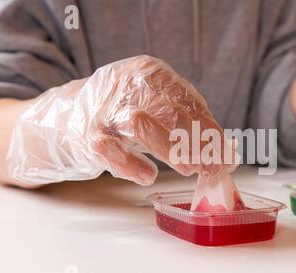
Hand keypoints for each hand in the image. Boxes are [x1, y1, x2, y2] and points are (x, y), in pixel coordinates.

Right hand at [7, 55, 233, 185]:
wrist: (70, 116)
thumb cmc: (124, 113)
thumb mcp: (156, 107)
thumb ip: (189, 125)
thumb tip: (225, 152)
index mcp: (150, 73)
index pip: (189, 101)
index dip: (211, 130)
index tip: (225, 155)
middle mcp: (128, 85)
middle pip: (171, 113)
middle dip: (197, 143)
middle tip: (212, 167)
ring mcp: (106, 110)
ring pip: (141, 125)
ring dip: (170, 149)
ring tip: (189, 168)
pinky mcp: (89, 135)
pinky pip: (110, 150)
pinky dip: (132, 164)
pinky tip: (149, 175)